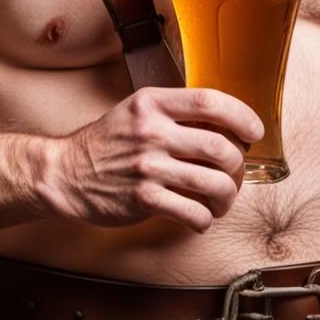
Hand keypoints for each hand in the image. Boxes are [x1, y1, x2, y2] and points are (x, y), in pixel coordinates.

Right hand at [45, 87, 263, 233]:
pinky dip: (205, 218)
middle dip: (238, 164)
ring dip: (228, 195)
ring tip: (222, 198)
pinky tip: (200, 216)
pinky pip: (194, 212)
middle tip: (234, 172)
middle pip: (220, 146)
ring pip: (214, 183)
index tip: (253, 131)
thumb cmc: (108, 142)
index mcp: (153, 103)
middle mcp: (152, 132)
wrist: (66, 173)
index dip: (242, 116)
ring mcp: (148, 167)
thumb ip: (175, 111)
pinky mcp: (144, 200)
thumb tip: (227, 122)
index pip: (210, 101)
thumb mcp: (137, 110)